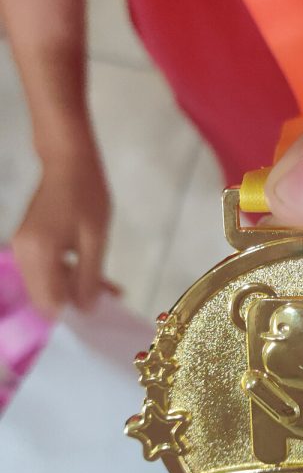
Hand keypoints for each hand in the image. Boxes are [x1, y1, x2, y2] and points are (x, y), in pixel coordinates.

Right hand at [12, 140, 110, 315]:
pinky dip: (66, 274)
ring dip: (73, 288)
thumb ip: (90, 276)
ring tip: (108, 285)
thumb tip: (85, 309)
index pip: (50, 302)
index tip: (100, 308)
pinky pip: (45, 269)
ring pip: (45, 284)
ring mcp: (22, 247)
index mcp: (39, 253)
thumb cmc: (86, 195)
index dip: (74, 311)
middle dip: (75, 301)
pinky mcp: (27, 242)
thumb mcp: (95, 238)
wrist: (67, 161)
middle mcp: (23, 253)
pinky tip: (91, 272)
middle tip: (110, 295)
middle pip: (45, 296)